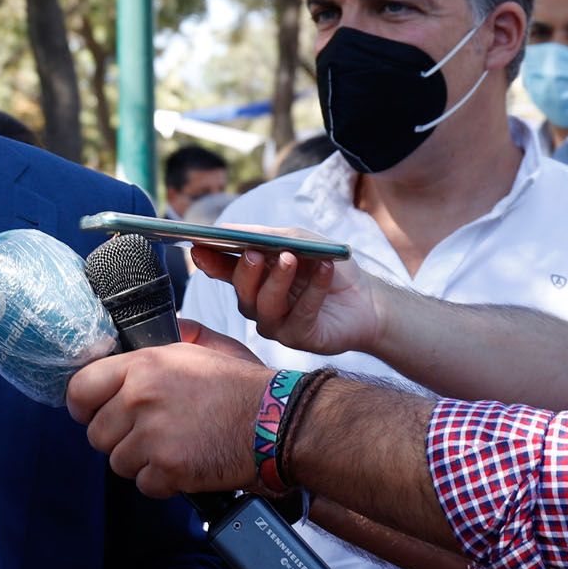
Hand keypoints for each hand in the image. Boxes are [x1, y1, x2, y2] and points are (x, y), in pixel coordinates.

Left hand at [65, 323, 271, 497]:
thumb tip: (142, 337)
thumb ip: (170, 340)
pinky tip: (184, 466)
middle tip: (148, 435)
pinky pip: (144, 484)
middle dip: (119, 438)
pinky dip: (162, 483)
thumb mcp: (205, 347)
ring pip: (117, 462)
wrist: (277, 422)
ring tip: (172, 448)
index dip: (82, 405)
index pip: (80, 387)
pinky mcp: (168, 469)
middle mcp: (140, 398)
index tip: (90, 412)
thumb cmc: (243, 387)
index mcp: (144, 366)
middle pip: (96, 432)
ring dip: (140, 462)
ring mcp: (152, 436)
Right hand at [191, 239, 385, 357]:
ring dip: (278, 280)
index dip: (209, 261)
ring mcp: (276, 325)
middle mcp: (259, 305)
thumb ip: (266, 237)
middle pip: (242, 291)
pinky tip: (325, 270)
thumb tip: (226, 229)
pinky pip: (300, 314)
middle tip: (254, 253)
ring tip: (290, 258)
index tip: (198, 246)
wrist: (368, 300)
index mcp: (254, 280)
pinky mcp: (299, 338)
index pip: (224, 271)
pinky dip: (313, 291)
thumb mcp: (299, 241)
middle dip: (246, 272)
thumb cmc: (330, 265)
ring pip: (266, 306)